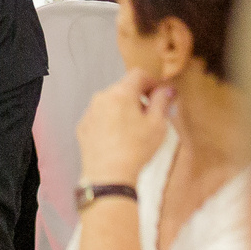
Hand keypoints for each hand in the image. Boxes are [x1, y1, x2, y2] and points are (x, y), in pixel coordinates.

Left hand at [75, 69, 174, 184]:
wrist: (109, 175)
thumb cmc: (136, 149)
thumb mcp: (157, 124)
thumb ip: (162, 102)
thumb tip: (167, 90)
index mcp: (121, 93)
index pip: (138, 74)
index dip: (152, 82)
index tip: (159, 94)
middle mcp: (101, 97)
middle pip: (123, 88)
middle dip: (138, 97)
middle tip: (150, 116)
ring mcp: (90, 112)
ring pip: (110, 102)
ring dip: (123, 109)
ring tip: (134, 130)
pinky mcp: (83, 126)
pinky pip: (99, 116)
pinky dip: (110, 121)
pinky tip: (118, 139)